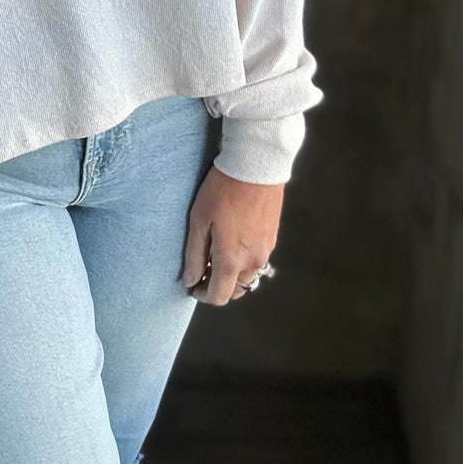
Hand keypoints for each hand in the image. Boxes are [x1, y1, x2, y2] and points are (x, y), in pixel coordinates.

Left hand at [181, 164, 282, 305]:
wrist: (255, 166)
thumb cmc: (222, 190)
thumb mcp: (199, 220)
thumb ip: (194, 255)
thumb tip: (190, 280)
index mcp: (231, 260)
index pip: (219, 296)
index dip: (203, 295)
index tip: (193, 286)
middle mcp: (252, 261)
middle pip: (235, 290)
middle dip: (218, 286)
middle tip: (202, 270)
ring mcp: (266, 250)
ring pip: (248, 276)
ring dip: (233, 274)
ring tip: (216, 255)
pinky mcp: (272, 238)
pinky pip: (257, 260)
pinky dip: (244, 260)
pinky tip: (233, 242)